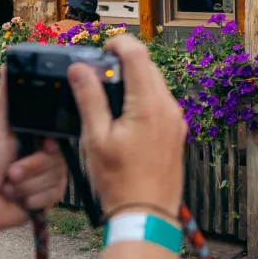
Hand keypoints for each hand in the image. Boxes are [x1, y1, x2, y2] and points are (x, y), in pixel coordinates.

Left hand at [0, 71, 67, 255]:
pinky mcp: (47, 198)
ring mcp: (46, 177)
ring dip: (28, 185)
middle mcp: (43, 154)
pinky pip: (54, 196)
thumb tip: (7, 64)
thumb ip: (5, 100)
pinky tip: (17, 199)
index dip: (50, 144)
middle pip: (60, 159)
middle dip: (32, 168)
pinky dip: (32, 199)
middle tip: (10, 171)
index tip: (40, 147)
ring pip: (57, 179)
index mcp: (33, 135)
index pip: (59, 134)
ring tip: (8, 185)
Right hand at [72, 34, 185, 215]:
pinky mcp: (176, 133)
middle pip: (148, 67)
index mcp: (148, 105)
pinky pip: (161, 103)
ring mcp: (175, 121)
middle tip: (100, 73)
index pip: (137, 54)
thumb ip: (89, 99)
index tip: (103, 47)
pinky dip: (143, 99)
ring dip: (134, 81)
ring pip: (156, 85)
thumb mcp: (96, 138)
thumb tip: (80, 70)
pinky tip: (124, 117)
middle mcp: (168, 109)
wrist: (146, 215)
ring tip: (109, 97)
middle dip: (124, 62)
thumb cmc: (121, 183)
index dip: (118, 43)